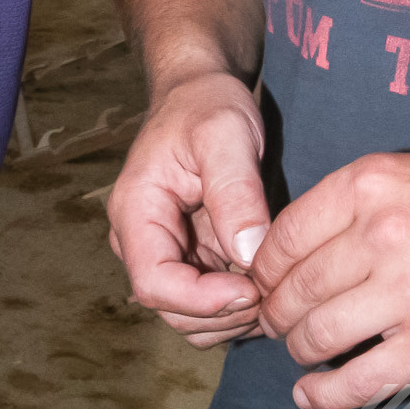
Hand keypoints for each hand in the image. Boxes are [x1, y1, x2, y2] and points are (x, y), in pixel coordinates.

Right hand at [107, 72, 271, 347]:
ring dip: (231, 317)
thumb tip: (248, 254)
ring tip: (274, 287)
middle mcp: (139, 239)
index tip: (252, 287)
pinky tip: (266, 281)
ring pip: (189, 317)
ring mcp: (162, 251)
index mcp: (135, 210)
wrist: (199, 91)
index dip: (202, 300)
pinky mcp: (186, 257)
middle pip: (171, 309)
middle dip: (223, 312)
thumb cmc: (207, 104)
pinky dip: (235, 307)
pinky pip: (205, 303)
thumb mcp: (226, 134)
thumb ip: (235, 191)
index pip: (154, 282)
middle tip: (273, 291)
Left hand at [251, 152, 409, 408]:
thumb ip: (354, 200)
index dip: (265, 264)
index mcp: (372, 185)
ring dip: (298, 348)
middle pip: (297, 286)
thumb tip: (295, 240)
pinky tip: (311, 393)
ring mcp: (407, 294)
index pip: (288, 232)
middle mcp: (383, 234)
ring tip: (299, 348)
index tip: (262, 279)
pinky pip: (358, 380)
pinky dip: (324, 394)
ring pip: (318, 333)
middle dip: (275, 310)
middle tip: (273, 318)